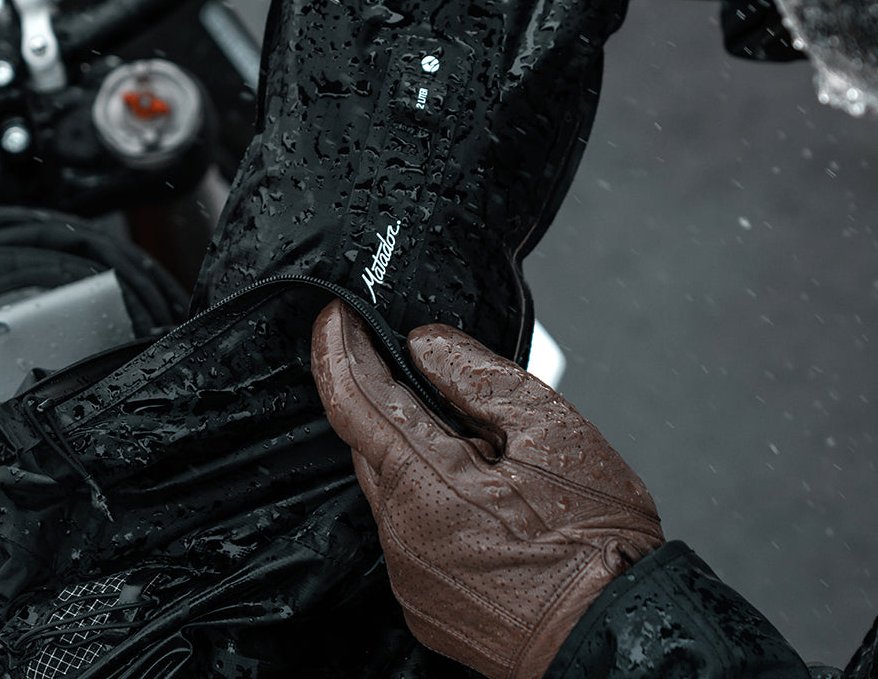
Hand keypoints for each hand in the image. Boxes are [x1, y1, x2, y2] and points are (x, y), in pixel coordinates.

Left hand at [311, 300, 663, 678]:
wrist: (615, 632)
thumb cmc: (594, 539)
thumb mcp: (548, 429)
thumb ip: (474, 377)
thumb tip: (424, 344)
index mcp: (425, 481)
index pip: (353, 398)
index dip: (337, 348)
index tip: (335, 317)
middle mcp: (402, 531)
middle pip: (371, 441)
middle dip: (387, 398)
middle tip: (431, 376)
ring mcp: (409, 573)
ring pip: (392, 485)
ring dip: (418, 452)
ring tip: (487, 454)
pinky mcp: (423, 600)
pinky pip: (409, 528)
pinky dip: (429, 498)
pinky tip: (482, 501)